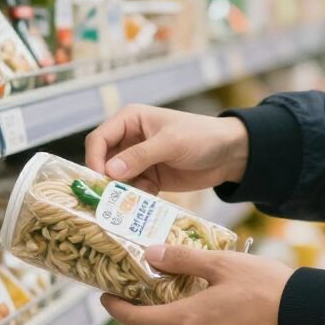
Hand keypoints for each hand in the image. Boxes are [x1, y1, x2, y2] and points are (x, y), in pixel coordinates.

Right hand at [84, 104, 248, 194]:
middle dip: (105, 180)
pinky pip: (132, 191)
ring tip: (128, 204)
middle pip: (103, 161)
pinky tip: (146, 202)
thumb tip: (109, 171)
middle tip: (108, 199)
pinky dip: (135, 199)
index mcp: (130, 120)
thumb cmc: (201, 137)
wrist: (230, 154)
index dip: (94, 159)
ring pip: (116, 180)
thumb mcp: (170, 143)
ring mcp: (138, 161)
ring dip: (120, 192)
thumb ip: (140, 156)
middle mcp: (129, 139)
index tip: (100, 180)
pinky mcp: (149, 178)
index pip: (99, 139)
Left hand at [100, 246, 291, 324]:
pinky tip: (208, 315)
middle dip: (136, 321)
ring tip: (178, 301)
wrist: (306, 321)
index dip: (115, 309)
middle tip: (138, 299)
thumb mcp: (223, 264)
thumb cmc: (266, 287)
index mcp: (187, 322)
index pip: (135, 321)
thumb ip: (183, 260)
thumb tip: (150, 255)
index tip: (107, 296)